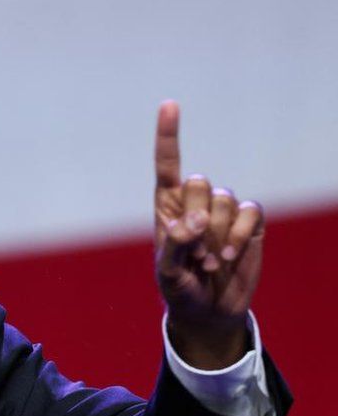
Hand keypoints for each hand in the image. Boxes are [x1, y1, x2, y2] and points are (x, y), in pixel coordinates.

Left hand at [154, 101, 264, 368]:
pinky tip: (229, 256)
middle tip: (192, 252)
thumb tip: (195, 220)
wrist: (209, 311)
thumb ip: (175, 244)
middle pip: (199, 183)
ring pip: (225, 199)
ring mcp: (223, 211)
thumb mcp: (167, 272)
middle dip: (196, 219)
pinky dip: (240, 235)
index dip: (168, 134)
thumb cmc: (179, 288)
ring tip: (208, 260)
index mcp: (167, 205)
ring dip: (218, 235)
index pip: (167, 164)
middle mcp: (195, 202)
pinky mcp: (249, 224)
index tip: (170, 104)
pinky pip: (250, 212)